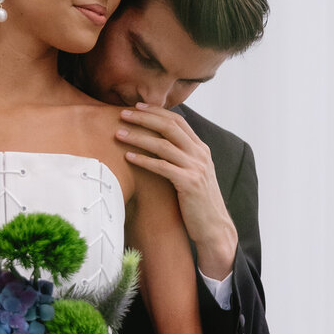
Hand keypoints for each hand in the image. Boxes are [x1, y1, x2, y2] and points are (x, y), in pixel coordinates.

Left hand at [116, 105, 237, 280]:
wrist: (214, 227)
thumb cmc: (198, 203)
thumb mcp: (194, 175)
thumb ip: (182, 158)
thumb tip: (160, 147)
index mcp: (201, 149)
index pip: (178, 121)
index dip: (156, 111)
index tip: (137, 106)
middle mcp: (200, 154)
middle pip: (169, 127)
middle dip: (144, 118)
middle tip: (123, 114)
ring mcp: (196, 168)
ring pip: (163, 144)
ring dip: (138, 137)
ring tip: (118, 133)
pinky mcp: (189, 183)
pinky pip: (162, 166)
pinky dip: (143, 160)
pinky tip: (127, 157)